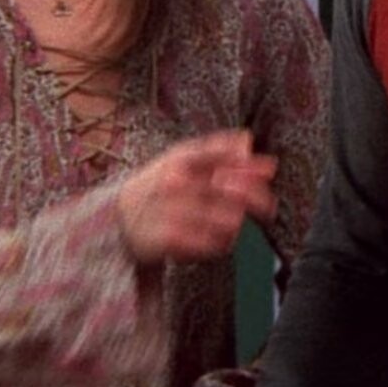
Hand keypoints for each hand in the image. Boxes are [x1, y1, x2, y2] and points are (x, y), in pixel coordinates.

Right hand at [117, 129, 276, 265]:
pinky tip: (222, 240)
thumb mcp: (182, 158)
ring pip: (227, 220)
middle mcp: (176, 182)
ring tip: (239, 224)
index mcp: (180, 158)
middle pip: (232, 190)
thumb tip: (249, 141)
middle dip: (258, 199)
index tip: (270, 170)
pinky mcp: (167, 240)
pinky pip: (211, 245)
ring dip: (241, 224)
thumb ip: (217, 149)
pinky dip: (223, 243)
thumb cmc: (159, 184)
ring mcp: (171, 211)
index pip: (223, 156)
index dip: (251, 164)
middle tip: (268, 207)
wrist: (117, 217)